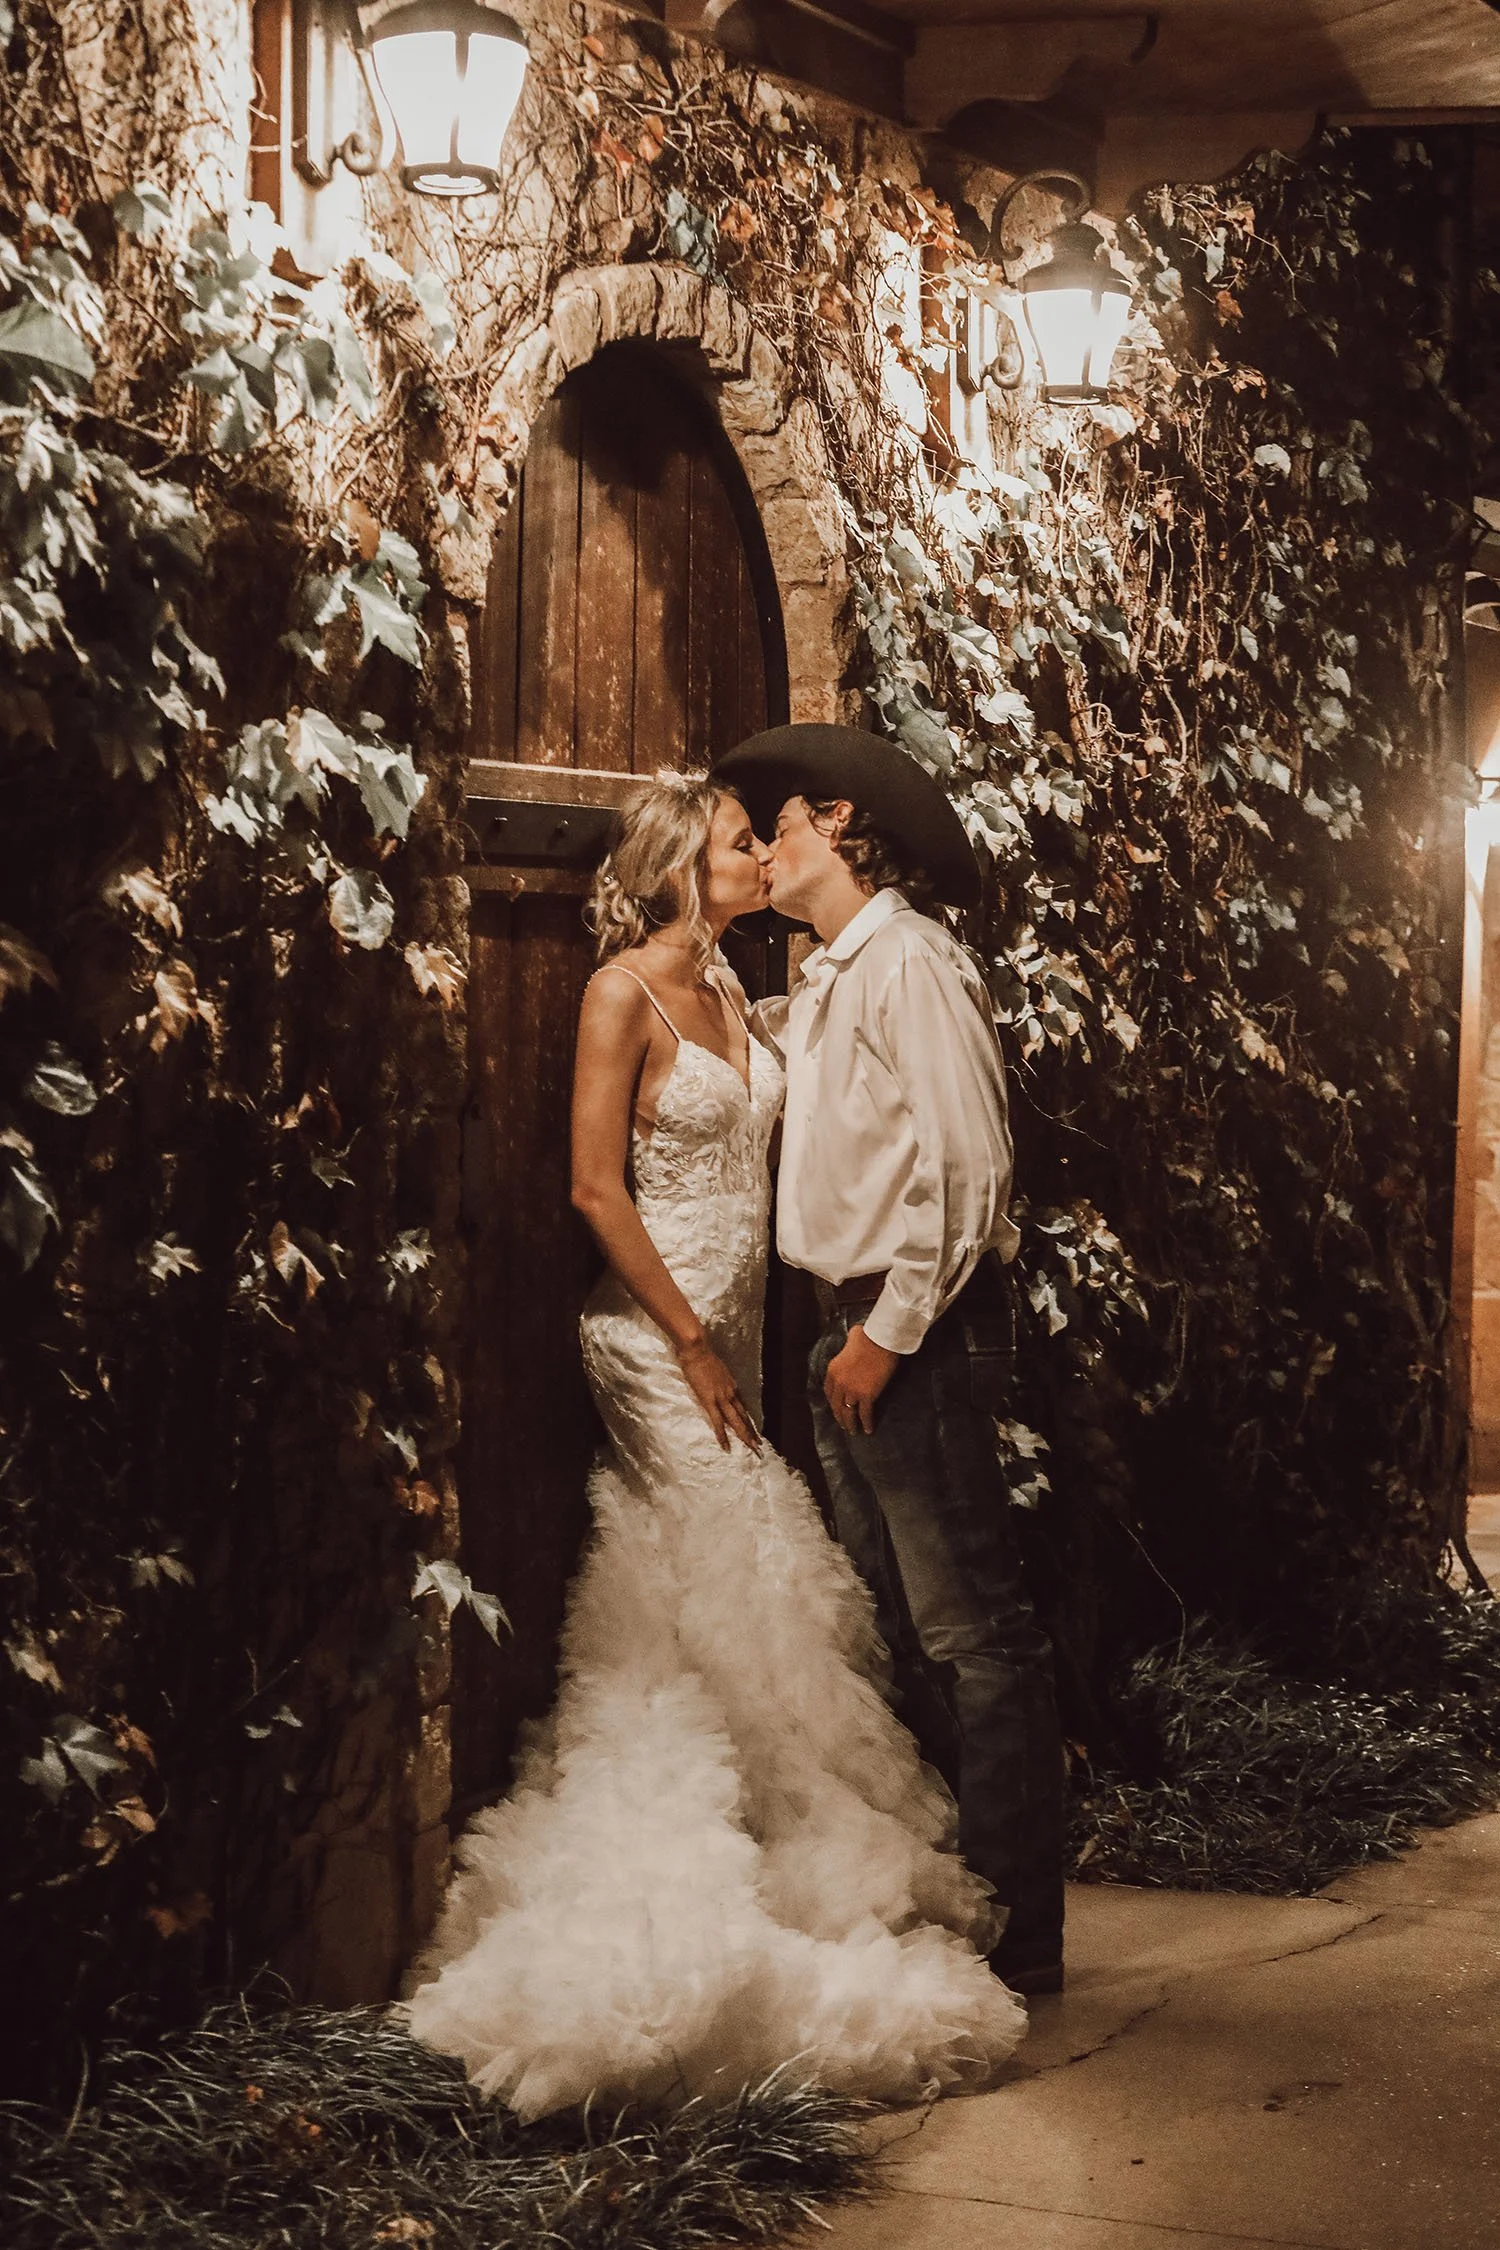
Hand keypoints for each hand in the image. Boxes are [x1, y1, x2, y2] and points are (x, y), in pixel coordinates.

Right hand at [676, 1336, 761, 1453]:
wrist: (698, 1350)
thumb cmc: (703, 1356)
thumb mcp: (716, 1370)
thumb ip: (719, 1380)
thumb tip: (717, 1384)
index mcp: (731, 1386)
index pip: (743, 1407)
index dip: (748, 1420)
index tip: (754, 1430)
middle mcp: (730, 1393)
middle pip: (743, 1416)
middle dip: (752, 1431)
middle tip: (759, 1445)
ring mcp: (721, 1398)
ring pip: (736, 1421)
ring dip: (745, 1435)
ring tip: (753, 1448)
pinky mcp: (710, 1401)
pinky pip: (718, 1422)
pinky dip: (723, 1435)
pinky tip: (726, 1446)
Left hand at [824, 1325, 900, 1434]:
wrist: (879, 1341)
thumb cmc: (867, 1337)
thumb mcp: (849, 1344)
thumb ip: (848, 1348)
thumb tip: (853, 1342)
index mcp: (832, 1371)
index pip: (829, 1392)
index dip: (833, 1402)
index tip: (837, 1408)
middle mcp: (839, 1383)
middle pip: (836, 1405)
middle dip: (840, 1417)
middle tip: (844, 1424)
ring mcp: (851, 1391)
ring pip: (848, 1413)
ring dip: (850, 1424)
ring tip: (853, 1431)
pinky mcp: (866, 1396)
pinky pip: (865, 1414)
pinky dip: (866, 1423)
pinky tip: (868, 1429)